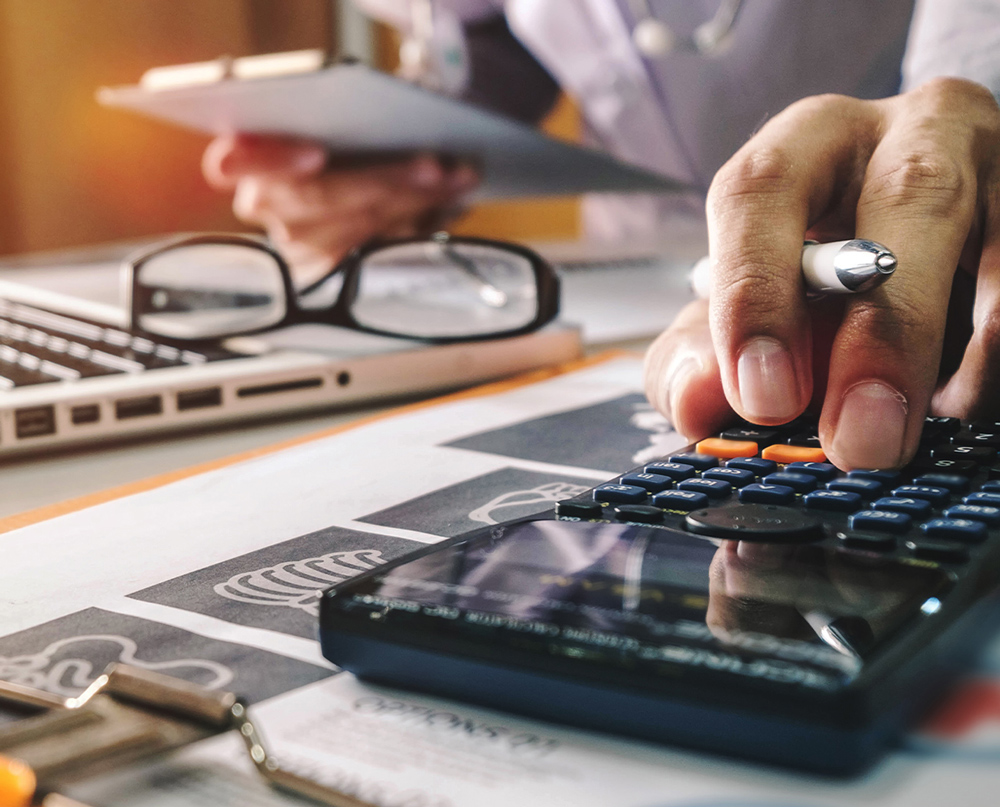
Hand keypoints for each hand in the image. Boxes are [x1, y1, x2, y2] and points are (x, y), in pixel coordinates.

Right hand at [202, 133, 479, 278]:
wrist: (341, 167)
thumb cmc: (333, 131)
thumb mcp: (329, 113)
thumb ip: (340, 112)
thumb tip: (402, 114)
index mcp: (244, 157)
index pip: (232, 162)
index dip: (273, 159)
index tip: (315, 153)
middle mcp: (263, 205)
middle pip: (320, 198)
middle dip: (383, 181)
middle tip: (432, 167)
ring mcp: (296, 245)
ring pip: (359, 225)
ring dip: (416, 201)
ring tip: (456, 179)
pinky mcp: (332, 271)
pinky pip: (382, 246)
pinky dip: (421, 220)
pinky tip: (449, 201)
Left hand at [644, 78, 999, 469]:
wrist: (920, 243)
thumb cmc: (813, 279)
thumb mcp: (743, 311)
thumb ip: (699, 357)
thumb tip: (696, 403)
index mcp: (805, 145)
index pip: (762, 189)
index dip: (757, 295)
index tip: (764, 397)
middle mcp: (908, 131)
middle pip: (909, 198)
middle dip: (884, 335)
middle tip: (861, 441)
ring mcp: (998, 162)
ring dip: (969, 358)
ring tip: (924, 423)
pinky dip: (997, 364)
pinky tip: (959, 397)